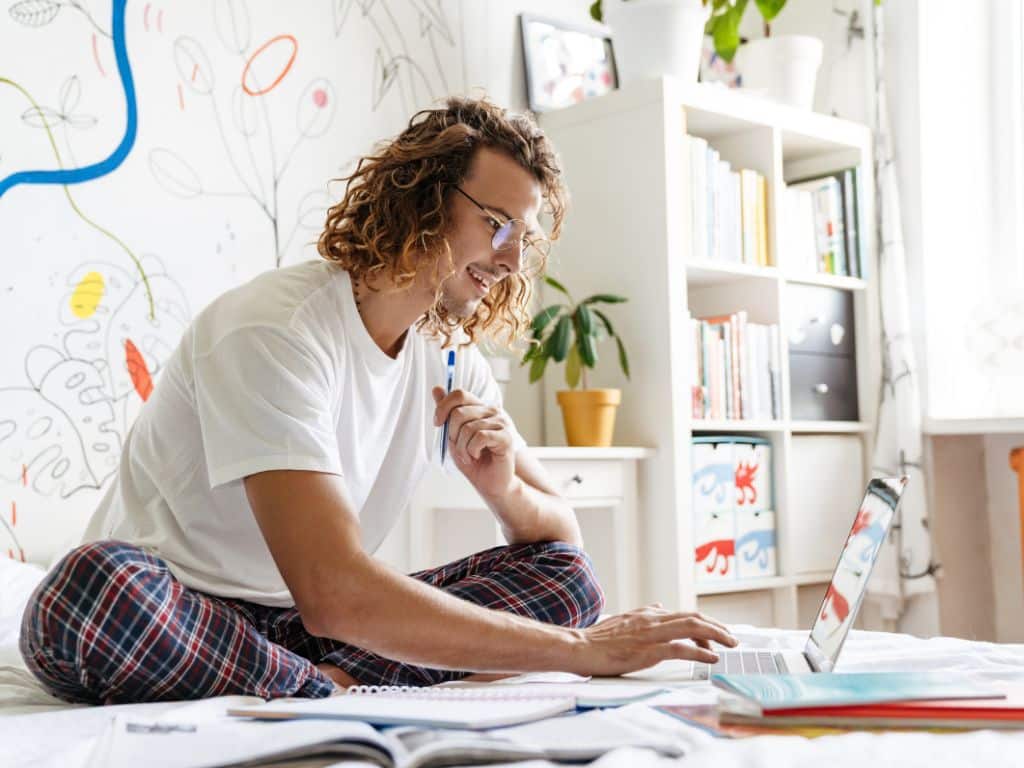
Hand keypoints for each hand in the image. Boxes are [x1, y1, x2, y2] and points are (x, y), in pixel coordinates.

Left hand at [433, 388, 516, 498]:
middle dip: (452, 435)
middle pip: (459, 412)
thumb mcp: (454, 435)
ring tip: (468, 456)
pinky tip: (476, 456)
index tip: (438, 424)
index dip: (443, 407)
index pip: (459, 394)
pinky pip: (479, 437)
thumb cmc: (475, 461)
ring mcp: (501, 423)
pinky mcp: (506, 437)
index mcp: (480, 408)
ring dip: (462, 448)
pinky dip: (472, 450)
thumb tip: (436, 388)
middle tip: (459, 448)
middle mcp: (492, 411)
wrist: (491, 483)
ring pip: (468, 428)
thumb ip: (447, 413)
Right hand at [570, 605, 737, 675]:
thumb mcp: (625, 619)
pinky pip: (680, 649)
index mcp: (649, 614)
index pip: (685, 614)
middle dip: (718, 627)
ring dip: (716, 636)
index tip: (718, 633)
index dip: (706, 622)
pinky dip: (700, 652)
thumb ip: (645, 613)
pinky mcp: (647, 651)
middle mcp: (653, 620)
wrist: (580, 646)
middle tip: (732, 639)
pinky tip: (712, 659)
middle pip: (694, 618)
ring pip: (691, 628)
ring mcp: (651, 634)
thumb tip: (662, 606)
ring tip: (729, 645)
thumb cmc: (599, 638)